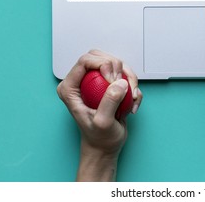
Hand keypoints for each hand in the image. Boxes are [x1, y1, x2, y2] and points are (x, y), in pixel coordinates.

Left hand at [57, 50, 142, 180]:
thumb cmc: (99, 137)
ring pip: (116, 64)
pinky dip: (133, 87)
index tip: (113, 79)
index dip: (103, 64)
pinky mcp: (109, 85)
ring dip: (129, 78)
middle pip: (101, 57)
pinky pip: (125, 75)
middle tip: (123, 87)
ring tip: (129, 99)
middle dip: (117, 69)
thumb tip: (120, 83)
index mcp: (70, 88)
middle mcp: (82, 82)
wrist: (106, 146)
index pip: (85, 61)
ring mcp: (96, 82)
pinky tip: (131, 103)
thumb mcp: (102, 122)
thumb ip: (109, 102)